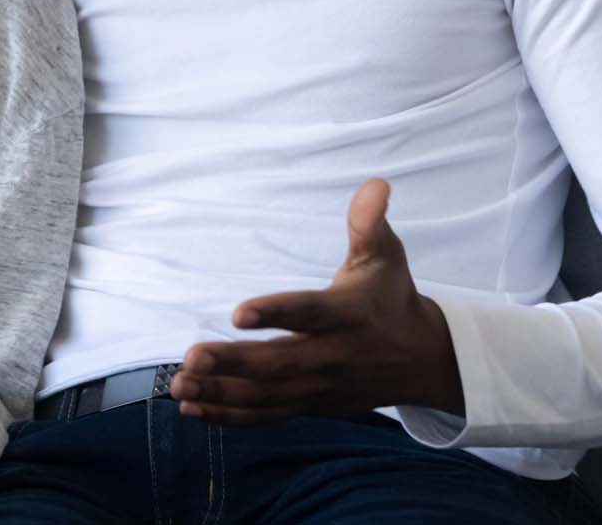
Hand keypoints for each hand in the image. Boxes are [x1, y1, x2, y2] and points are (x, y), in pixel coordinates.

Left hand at [170, 178, 464, 424]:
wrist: (422, 359)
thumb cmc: (392, 298)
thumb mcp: (386, 256)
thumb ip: (370, 223)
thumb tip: (375, 184)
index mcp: (347, 314)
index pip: (308, 313)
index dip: (275, 313)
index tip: (238, 313)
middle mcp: (332, 356)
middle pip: (278, 364)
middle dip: (232, 363)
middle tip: (190, 356)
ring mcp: (320, 387)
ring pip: (267, 396)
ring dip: (221, 393)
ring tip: (179, 385)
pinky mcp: (310, 406)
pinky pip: (267, 415)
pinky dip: (230, 417)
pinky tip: (194, 409)